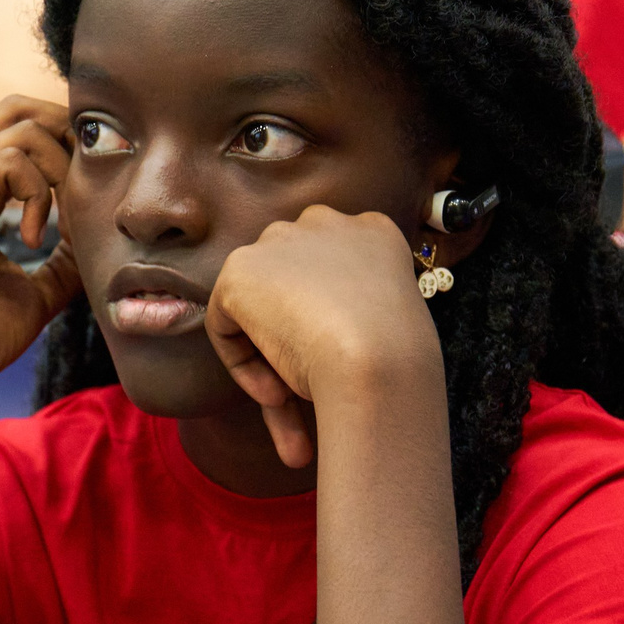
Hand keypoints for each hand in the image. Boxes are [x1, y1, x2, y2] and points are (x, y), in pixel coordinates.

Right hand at [0, 96, 79, 414]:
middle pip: (17, 107)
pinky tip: (36, 239)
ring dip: (58, 172)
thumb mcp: (37, 290)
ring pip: (21, 130)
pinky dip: (38, 194)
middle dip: (66, 133)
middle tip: (88, 184)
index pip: (20, 128)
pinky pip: (9, 162)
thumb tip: (96, 240)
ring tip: (59, 226)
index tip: (93, 186)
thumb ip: (64, 259)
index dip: (65, 142)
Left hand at [206, 206, 441, 469]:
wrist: (380, 362)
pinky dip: (243, 366)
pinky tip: (276, 394)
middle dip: (288, 331)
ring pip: (258, 304)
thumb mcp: (386, 325)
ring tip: (287, 401)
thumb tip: (317, 338)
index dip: (326, 317)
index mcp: (372, 231)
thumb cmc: (397, 361)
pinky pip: (226, 325)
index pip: (333, 268)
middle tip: (299, 389)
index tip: (333, 363)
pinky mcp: (240, 270)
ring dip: (268, 355)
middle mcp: (325, 222)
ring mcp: (280, 241)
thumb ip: (354, 313)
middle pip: (289, 280)